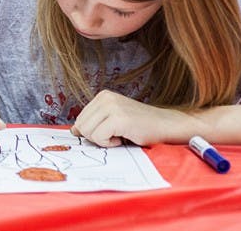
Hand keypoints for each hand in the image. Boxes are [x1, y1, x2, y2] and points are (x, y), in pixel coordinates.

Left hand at [70, 90, 196, 146]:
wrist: (167, 126)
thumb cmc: (141, 127)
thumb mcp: (113, 120)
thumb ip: (94, 122)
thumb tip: (73, 131)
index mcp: (102, 96)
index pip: (80, 119)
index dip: (91, 132)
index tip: (109, 133)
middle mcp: (105, 98)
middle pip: (81, 126)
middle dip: (95, 137)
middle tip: (115, 136)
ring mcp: (111, 106)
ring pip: (87, 132)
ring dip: (103, 141)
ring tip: (120, 135)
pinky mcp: (118, 118)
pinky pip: (98, 138)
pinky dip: (109, 144)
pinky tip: (124, 138)